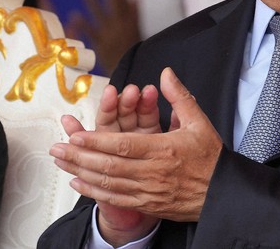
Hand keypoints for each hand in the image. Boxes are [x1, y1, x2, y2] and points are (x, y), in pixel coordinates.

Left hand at [51, 68, 222, 225]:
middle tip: (57, 148)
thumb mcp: (199, 122)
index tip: (77, 135)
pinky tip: (79, 183)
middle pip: (109, 166)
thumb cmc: (210, 158)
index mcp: (164, 150)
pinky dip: (94, 191)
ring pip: (108, 183)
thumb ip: (179, 97)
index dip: (97, 141)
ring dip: (81, 173)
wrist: (222, 193)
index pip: (124, 145)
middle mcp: (153, 172)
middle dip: (79, 157)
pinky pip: (116, 198)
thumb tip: (165, 74)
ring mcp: (149, 191)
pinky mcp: (148, 204)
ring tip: (61, 163)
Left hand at [67, 0, 140, 74]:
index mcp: (131, 23)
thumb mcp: (137, 31)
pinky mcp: (100, 46)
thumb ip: (134, 13)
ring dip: (94, 3)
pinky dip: (82, 25)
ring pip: (101, 16)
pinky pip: (90, 34)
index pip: (125, 0)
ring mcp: (110, 36)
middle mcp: (121, 27)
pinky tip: (74, 16)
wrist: (130, 75)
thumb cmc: (132, 52)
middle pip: (116, 5)